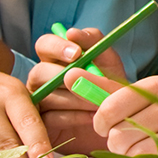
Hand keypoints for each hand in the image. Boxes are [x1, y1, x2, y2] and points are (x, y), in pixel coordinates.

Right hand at [29, 27, 123, 153]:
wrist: (117, 120)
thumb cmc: (109, 86)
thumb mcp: (109, 62)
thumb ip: (95, 43)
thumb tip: (72, 33)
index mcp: (56, 59)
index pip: (45, 44)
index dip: (57, 46)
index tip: (77, 53)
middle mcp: (42, 78)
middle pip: (39, 71)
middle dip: (65, 77)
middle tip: (87, 81)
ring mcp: (39, 101)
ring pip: (47, 95)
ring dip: (76, 98)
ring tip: (98, 102)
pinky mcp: (42, 124)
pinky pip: (51, 117)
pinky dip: (75, 116)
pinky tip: (92, 117)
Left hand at [77, 72, 157, 157]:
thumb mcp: (141, 96)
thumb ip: (105, 89)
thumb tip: (69, 74)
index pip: (111, 106)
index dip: (101, 121)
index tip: (106, 125)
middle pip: (119, 136)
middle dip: (119, 143)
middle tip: (133, 138)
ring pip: (136, 155)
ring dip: (136, 157)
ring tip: (151, 147)